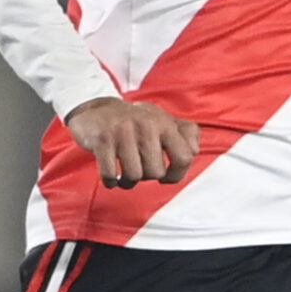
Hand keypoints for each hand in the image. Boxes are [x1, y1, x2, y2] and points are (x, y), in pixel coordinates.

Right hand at [63, 97, 197, 187]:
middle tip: (138, 168)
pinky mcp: (103, 140)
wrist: (96, 110)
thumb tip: (194, 151)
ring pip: (134, 176)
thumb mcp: (162, 121)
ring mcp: (123, 132)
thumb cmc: (134, 122)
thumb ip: (186, 133)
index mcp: (164, 123)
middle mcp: (146, 125)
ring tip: (124, 175)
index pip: (184, 158)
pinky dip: (110, 181)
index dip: (176, 174)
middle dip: (146, 177)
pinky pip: (111, 175)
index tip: (166, 176)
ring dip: (127, 182)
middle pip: (156, 172)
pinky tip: (111, 176)